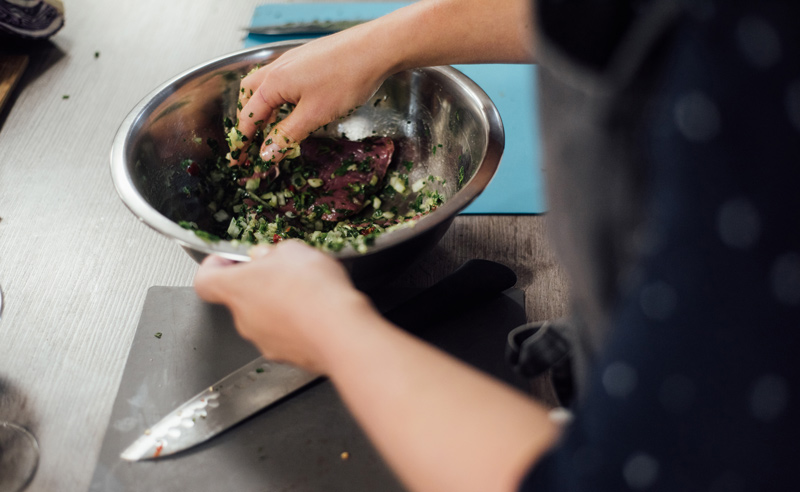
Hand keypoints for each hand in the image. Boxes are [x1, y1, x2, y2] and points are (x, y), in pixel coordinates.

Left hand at [193, 240, 378, 372]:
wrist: (340, 332)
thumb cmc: (314, 291)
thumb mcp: (293, 251)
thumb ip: (272, 253)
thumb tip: (266, 257)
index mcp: (236, 288)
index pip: (205, 280)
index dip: (215, 267)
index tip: (230, 260)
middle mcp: (243, 319)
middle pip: (241, 298)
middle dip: (261, 285)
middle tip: (284, 272)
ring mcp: (263, 341)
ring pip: (264, 318)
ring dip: (280, 306)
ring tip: (308, 294)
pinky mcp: (284, 356)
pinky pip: (284, 336)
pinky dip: (297, 325)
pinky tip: (317, 314)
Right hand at [232, 26, 391, 165]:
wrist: (375, 49)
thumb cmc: (346, 78)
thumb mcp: (314, 115)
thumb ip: (287, 135)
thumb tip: (266, 153)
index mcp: (272, 83)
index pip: (247, 118)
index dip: (241, 142)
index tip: (238, 161)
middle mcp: (277, 69)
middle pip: (249, 97)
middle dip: (247, 122)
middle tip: (251, 144)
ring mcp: (291, 61)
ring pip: (265, 86)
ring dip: (263, 109)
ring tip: (269, 129)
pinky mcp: (306, 59)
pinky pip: (282, 80)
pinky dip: (278, 98)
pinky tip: (292, 107)